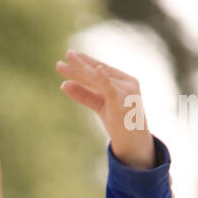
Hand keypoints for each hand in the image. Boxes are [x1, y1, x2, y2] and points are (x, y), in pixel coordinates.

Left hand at [56, 50, 154, 168]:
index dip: (84, 62)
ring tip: (69, 62)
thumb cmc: (119, 122)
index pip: (100, 68)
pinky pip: (112, 90)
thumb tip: (63, 84)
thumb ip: (84, 94)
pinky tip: (97, 70)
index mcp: (122, 80)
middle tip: (68, 54)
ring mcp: (126, 92)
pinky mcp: (123, 104)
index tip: (68, 56)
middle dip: (81, 64)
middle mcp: (126, 82)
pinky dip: (104, 80)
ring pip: (100, 79)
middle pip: (99, 71)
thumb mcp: (100, 105)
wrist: (134, 143)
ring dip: (84, 71)